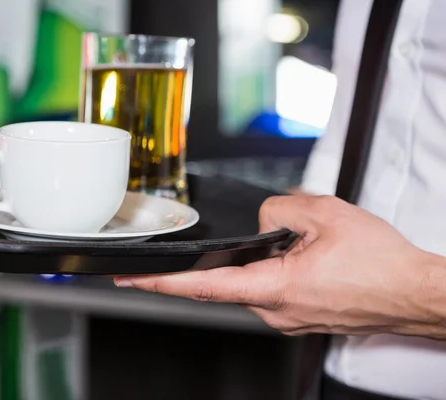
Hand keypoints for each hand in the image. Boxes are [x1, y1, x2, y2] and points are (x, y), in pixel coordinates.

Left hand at [114, 195, 445, 337]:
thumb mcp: (325, 214)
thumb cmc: (381, 264)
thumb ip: (278, 208)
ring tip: (303, 245)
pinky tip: (300, 258)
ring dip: (260, 260)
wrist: (415, 293)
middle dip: (232, 254)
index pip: (201, 286)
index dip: (159, 282)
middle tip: (270, 238)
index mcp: (275, 288)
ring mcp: (287, 318)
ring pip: (251, 282)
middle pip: (228, 279)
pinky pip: (271, 289)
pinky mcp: (299, 318)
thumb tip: (262, 218)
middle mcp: (276, 311)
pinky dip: (273, 270)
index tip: (130, 280)